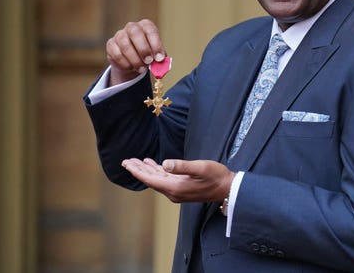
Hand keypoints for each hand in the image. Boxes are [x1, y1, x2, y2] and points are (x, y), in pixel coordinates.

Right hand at [106, 19, 165, 84]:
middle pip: (135, 33)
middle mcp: (132, 27)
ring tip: (141, 69)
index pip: (151, 31)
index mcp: (146, 26)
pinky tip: (131, 67)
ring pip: (125, 45)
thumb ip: (159, 58)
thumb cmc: (148, 54)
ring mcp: (120, 34)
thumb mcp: (156, 55)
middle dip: (143, 49)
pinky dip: (125, 63)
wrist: (133, 61)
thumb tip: (160, 62)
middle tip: (149, 62)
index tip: (159, 58)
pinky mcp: (111, 44)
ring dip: (135, 60)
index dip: (156, 44)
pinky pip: (117, 54)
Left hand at [121, 158, 235, 202]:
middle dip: (138, 170)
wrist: (227, 188)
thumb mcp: (200, 168)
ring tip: (135, 161)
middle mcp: (173, 192)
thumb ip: (182, 166)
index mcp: (175, 187)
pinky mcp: (182, 188)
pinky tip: (153, 165)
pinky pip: (165, 180)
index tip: (126, 164)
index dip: (137, 171)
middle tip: (125, 161)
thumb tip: (164, 164)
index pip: (150, 179)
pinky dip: (157, 171)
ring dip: (146, 170)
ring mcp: (177, 191)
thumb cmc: (216, 176)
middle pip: (151, 180)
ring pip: (157, 179)